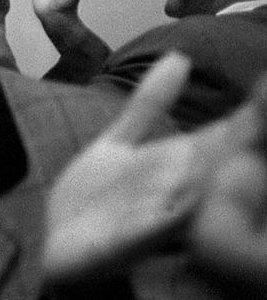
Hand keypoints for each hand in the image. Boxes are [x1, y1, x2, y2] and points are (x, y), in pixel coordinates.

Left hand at [44, 53, 265, 281]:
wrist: (53, 239)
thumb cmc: (95, 196)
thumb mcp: (118, 142)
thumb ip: (149, 104)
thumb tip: (180, 57)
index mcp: (178, 166)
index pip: (225, 138)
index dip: (251, 120)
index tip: (265, 97)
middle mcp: (178, 193)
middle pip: (221, 169)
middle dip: (244, 150)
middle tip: (257, 126)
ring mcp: (156, 219)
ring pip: (198, 199)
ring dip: (218, 183)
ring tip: (242, 161)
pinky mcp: (127, 242)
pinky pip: (155, 230)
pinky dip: (172, 217)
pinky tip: (189, 201)